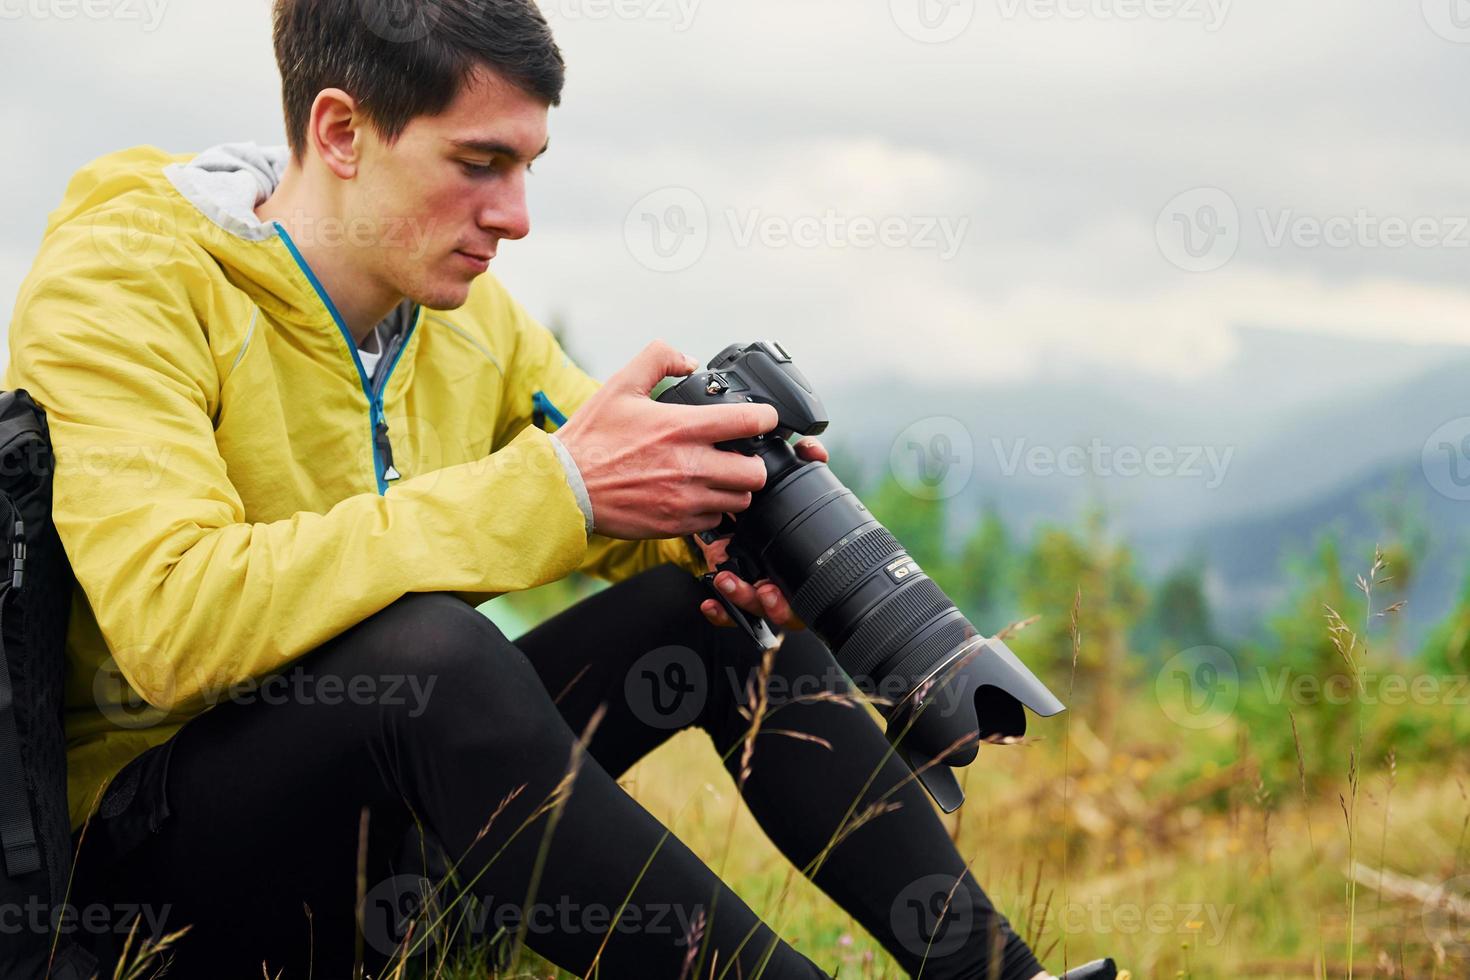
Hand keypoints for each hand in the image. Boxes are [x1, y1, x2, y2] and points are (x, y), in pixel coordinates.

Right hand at [555, 341, 776, 539]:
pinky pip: (715, 522)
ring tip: (718, 478)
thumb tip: (690, 361)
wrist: (564, 487)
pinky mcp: (675, 525)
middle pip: (756, 473)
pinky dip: (712, 511)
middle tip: (738, 456)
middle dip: (752, 462)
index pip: (750, 422)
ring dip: (734, 489)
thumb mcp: (621, 384)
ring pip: (740, 501)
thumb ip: (658, 359)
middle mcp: (690, 466)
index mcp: (682, 428)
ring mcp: (685, 500)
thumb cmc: (591, 437)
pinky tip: (695, 497)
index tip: (762, 419)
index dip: (766, 419)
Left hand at [696, 437, 828, 630]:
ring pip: (757, 610)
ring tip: (726, 582)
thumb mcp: (782, 485)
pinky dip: (722, 611)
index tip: (774, 589)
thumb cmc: (764, 503)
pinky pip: (732, 614)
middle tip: (762, 592)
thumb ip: (802, 465)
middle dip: (774, 606)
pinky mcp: (736, 591)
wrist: (731, 512)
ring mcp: (760, 588)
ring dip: (743, 599)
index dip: (794, 599)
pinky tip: (710, 602)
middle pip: (786, 610)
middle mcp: (784, 581)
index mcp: (802, 561)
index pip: (810, 591)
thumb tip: (814, 449)